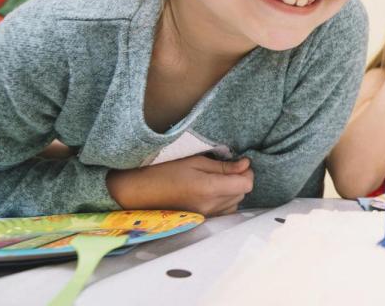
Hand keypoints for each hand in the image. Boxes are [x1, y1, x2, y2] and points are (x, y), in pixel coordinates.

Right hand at [107, 155, 253, 216]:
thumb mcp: (194, 161)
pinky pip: (224, 213)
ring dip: (232, 192)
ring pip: (234, 204)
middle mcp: (210, 206)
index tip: (240, 163)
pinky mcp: (201, 221)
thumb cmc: (163, 172)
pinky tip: (211, 193)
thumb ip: (223, 166)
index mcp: (209, 189)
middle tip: (227, 168)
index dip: (247, 173)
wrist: (137, 193)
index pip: (246, 185)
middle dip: (239, 180)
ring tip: (216, 180)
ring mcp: (206, 217)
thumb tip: (246, 165)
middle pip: (242, 194)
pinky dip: (224, 202)